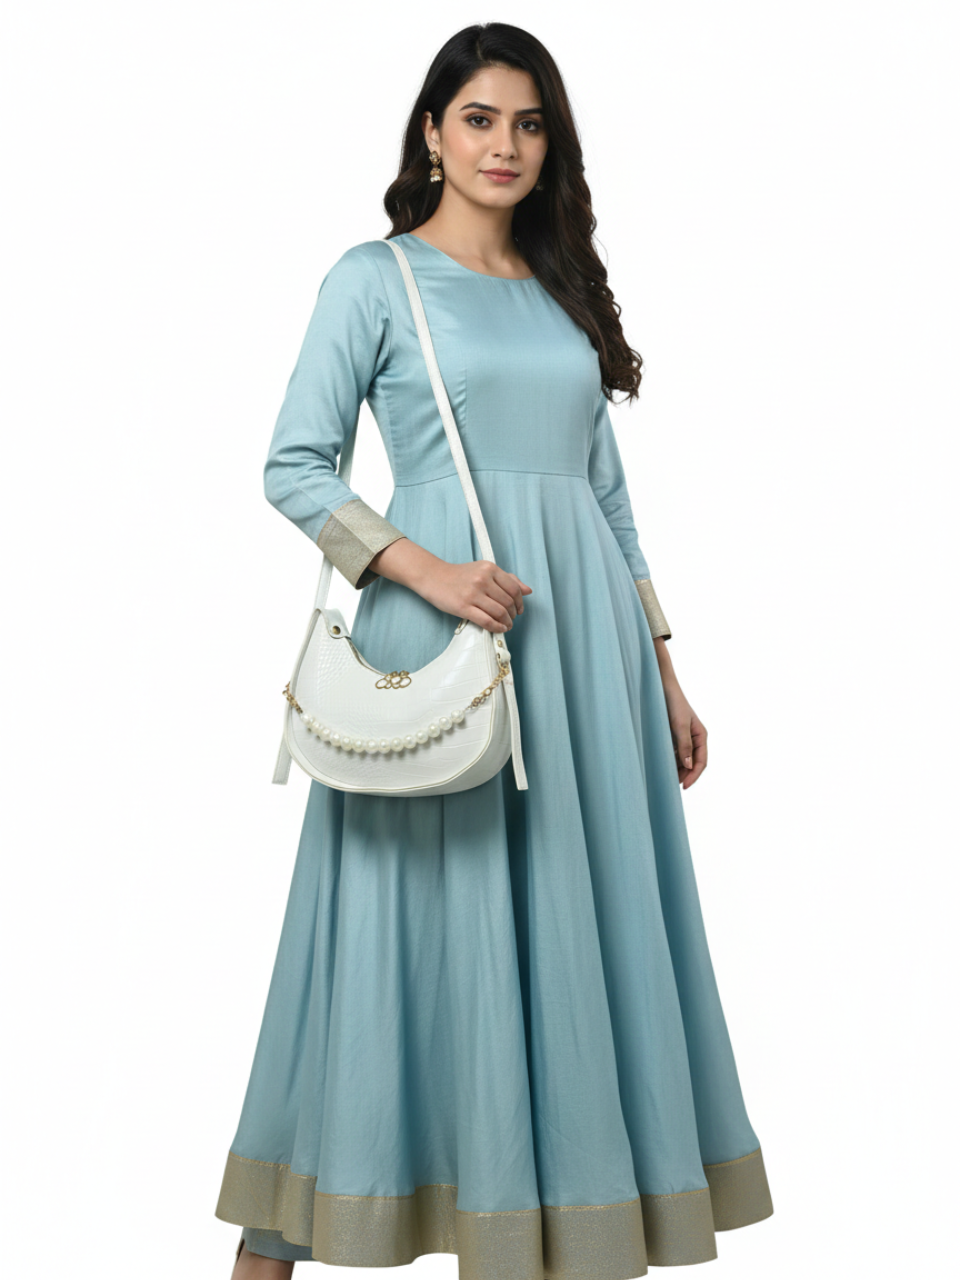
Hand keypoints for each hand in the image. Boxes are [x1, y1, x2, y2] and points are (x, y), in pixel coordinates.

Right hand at [420, 558, 531, 632]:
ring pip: (499, 612)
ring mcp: (472, 593)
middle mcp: (482, 579)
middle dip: (513, 614)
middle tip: (511, 619)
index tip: (519, 609)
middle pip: (508, 602)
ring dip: (507, 622)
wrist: (433, 577)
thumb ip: (507, 579)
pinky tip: (499, 629)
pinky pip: (486, 621)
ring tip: (506, 625)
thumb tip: (528, 590)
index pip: (514, 589)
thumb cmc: (459, 575)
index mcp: (489, 569)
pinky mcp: (463, 607)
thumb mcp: (484, 570)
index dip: (520, 602)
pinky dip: (497, 628)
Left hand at [653, 637, 707, 788]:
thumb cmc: (673, 703)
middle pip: (692, 763)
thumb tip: (688, 765)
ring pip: (682, 759)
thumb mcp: (679, 725)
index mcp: (701, 735)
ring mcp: (683, 737)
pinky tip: (661, 766)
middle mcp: (694, 738)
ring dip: (676, 769)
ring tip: (665, 779)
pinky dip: (670, 761)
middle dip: (685, 775)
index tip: (684, 786)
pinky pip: (674, 753)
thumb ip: (684, 745)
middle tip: (671, 785)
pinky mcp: (672, 735)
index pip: (702, 762)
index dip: (694, 775)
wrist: (660, 686)